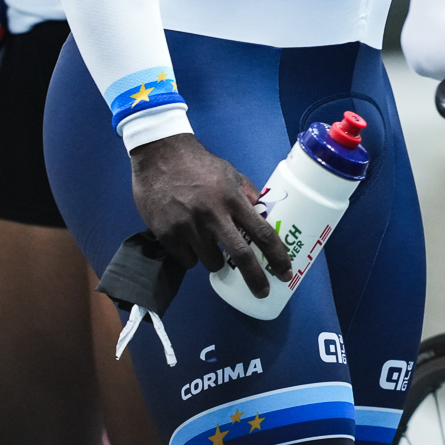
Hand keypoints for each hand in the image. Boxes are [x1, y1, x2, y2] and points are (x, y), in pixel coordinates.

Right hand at [130, 134, 292, 296]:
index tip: (285, 273)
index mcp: (231, 199)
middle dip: (255, 278)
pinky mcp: (167, 234)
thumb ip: (246, 194)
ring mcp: (188, 226)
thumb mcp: (228, 172)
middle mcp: (212, 214)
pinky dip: (191, 255)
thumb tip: (263, 213)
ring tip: (210, 243)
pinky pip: (187, 260)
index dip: (277, 256)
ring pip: (211, 262)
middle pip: (240, 256)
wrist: (158, 154)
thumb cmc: (197, 163)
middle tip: (262, 291)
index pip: (262, 233)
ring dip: (216, 260)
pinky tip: (188, 239)